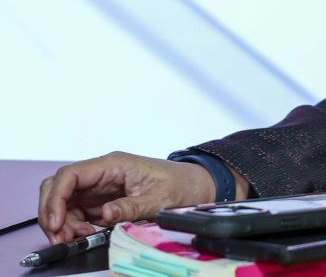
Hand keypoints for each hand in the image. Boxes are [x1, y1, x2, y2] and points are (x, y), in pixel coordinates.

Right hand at [38, 151, 216, 242]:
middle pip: (59, 186)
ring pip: (64, 201)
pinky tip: (86, 235)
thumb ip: (132, 207)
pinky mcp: (101, 199)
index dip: (56, 198)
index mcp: (114, 164)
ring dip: (63, 222)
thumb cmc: (179, 185)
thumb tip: (105, 215)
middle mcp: (102, 173)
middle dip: (52, 212)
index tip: (56, 223)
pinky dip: (73, 225)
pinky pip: (76, 211)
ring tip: (76, 239)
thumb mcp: (159, 198)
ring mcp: (100, 186)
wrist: (194, 185)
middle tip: (59, 237)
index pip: (71, 174)